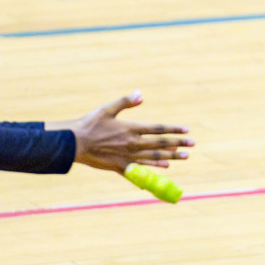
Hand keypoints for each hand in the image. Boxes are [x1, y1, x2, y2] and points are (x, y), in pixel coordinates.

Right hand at [48, 92, 193, 172]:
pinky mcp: (120, 166)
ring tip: (184, 157)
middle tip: (192, 145)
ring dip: (171, 157)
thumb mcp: (107, 109)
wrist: (72, 143)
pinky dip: (152, 170)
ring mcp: (127, 156)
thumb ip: (125, 102)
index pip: (158, 129)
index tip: (187, 131)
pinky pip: (140, 170)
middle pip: (160, 144)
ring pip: (154, 157)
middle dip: (178, 144)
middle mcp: (132, 143)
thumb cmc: (88, 124)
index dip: (174, 130)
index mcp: (131, 128)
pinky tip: (164, 170)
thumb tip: (141, 94)